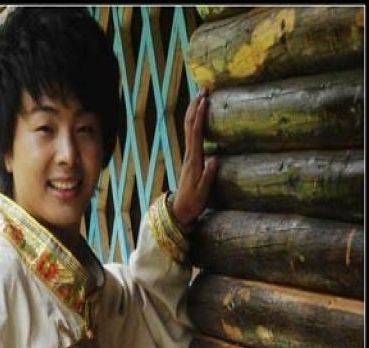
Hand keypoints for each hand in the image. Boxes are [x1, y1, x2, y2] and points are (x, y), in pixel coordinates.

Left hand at [172, 89, 217, 227]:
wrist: (180, 210)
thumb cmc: (193, 202)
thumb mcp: (203, 191)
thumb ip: (208, 175)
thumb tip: (215, 159)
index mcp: (194, 160)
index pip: (196, 133)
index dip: (200, 116)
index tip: (205, 100)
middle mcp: (190, 154)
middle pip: (190, 126)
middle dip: (196, 106)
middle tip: (203, 89)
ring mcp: (189, 156)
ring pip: (189, 129)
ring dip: (193, 111)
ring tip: (200, 96)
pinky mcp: (190, 159)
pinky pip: (191, 136)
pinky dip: (194, 123)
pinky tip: (198, 117)